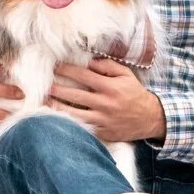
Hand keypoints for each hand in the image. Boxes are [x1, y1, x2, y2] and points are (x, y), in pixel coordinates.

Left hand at [48, 58, 165, 143]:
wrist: (149, 118)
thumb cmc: (134, 93)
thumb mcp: (126, 75)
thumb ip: (107, 66)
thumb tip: (89, 61)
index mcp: (110, 87)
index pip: (83, 75)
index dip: (67, 70)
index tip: (55, 67)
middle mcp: (105, 103)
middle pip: (74, 94)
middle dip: (57, 89)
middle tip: (43, 85)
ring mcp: (102, 119)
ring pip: (74, 114)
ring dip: (57, 107)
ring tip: (45, 102)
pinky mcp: (102, 132)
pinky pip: (82, 127)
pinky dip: (69, 122)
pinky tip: (57, 118)